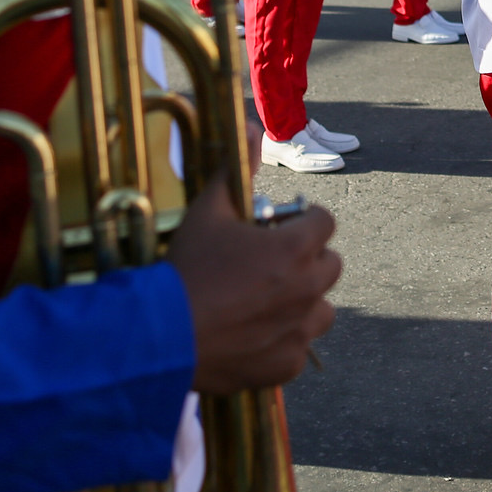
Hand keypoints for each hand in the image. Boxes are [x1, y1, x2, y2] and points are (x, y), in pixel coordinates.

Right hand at [168, 176, 340, 393]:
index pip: (326, 221)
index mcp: (296, 248)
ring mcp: (300, 329)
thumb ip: (237, 170)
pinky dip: (285, 341)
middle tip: (272, 263)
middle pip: (331, 264)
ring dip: (304, 302)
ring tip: (267, 300)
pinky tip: (254, 335)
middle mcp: (308, 288)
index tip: (283, 226)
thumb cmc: (187, 269)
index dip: (305, 220)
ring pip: (322, 309)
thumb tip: (254, 128)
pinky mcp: (287, 364)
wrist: (160, 336)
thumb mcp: (209, 211)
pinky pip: (300, 348)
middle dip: (308, 259)